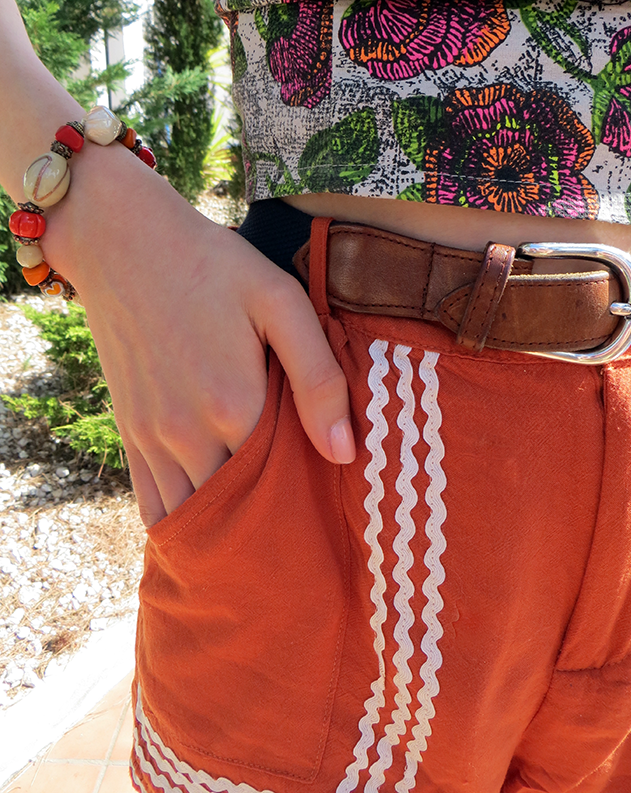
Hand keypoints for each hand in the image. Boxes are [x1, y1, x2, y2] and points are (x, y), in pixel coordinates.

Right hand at [42, 148, 354, 526]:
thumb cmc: (214, 266)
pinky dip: (176, 524)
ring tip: (256, 550)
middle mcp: (189, 434)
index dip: (305, 505)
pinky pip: (151, 500)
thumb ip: (317, 377)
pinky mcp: (130, 429)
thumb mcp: (280, 302)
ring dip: (222, 535)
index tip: (329, 520)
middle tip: (299, 544)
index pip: (279, 486)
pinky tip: (199, 537)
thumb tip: (345, 453)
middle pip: (236, 508)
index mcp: (236, 405)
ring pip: (191, 514)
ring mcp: (152, 436)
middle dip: (267, 527)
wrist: (123, 242)